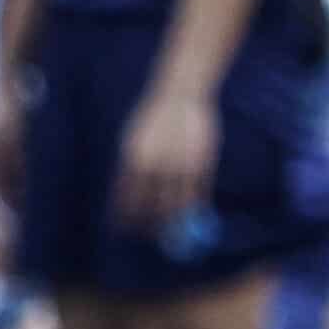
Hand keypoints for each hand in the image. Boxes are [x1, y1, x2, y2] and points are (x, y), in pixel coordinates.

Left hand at [111, 91, 218, 232]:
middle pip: (152, 208)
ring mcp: (182, 166)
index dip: (127, 219)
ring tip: (171, 229)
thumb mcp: (132, 142)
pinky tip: (192, 212)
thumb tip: (125, 198)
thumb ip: (130, 169)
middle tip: (149, 234)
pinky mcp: (202, 163)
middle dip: (150, 225)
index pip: (127, 201)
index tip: (126, 230)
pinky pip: (199, 194)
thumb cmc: (153, 118)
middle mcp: (157, 168)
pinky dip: (196, 207)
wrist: (181, 95)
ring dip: (173, 221)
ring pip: (177, 205)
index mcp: (134, 163)